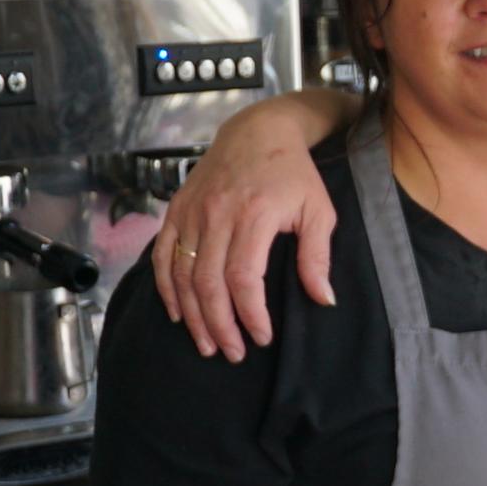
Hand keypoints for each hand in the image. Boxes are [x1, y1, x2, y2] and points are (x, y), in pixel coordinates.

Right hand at [152, 106, 337, 361]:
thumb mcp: (319, 211)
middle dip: (218, 325)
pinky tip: (178, 313)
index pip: (242, 277)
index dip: (249, 313)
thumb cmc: (294, 174)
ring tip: (207, 344)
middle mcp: (215, 215)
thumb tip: (323, 299)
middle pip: (207, 283)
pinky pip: (163, 255)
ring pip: (182, 274)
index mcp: (253, 216)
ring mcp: (191, 213)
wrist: (258, 132)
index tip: (261, 337)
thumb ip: (318, 256)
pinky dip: (166, 288)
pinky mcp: (176, 210)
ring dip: (192, 315)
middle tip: (231, 353)